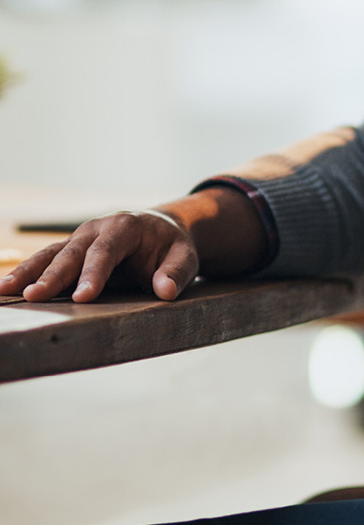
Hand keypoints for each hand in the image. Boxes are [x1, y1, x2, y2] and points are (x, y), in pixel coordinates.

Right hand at [0, 209, 197, 302]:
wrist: (160, 229)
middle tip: (34, 296)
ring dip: (28, 272)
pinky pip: (45, 261)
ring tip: (4, 291)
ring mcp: (79, 239)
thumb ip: (176, 273)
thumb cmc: (171, 246)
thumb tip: (165, 291)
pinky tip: (6, 290)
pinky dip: (26, 274)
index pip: (107, 251)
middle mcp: (97, 229)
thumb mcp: (185, 257)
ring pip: (50, 254)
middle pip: (72, 252)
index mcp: (125, 227)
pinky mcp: (69, 251)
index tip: (84, 297)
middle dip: (53, 275)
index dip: (94, 273)